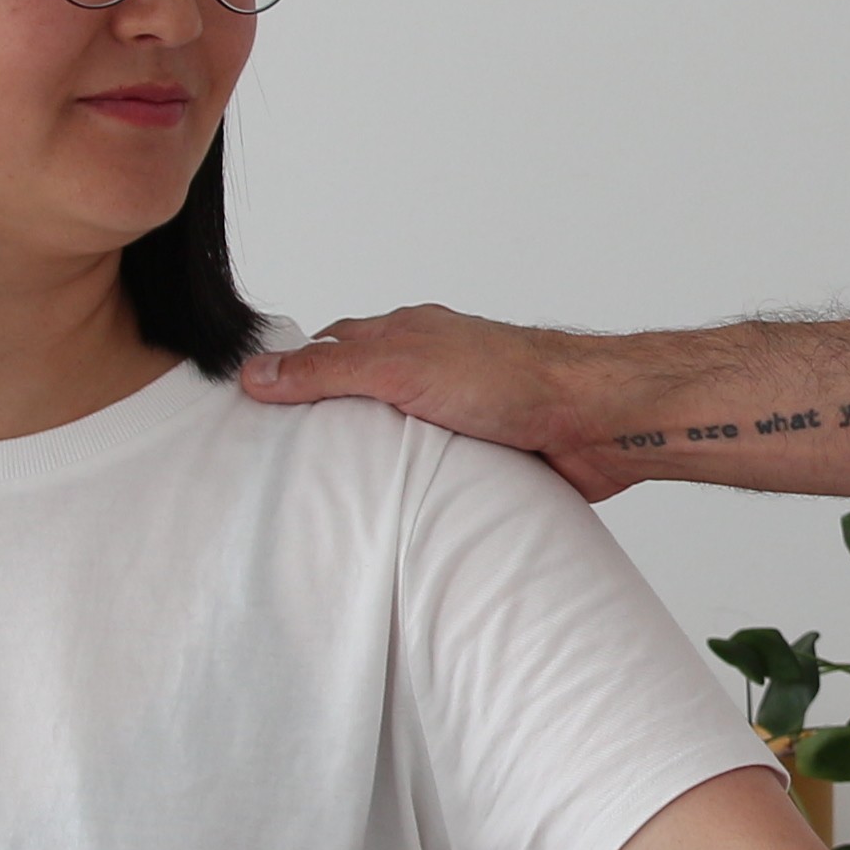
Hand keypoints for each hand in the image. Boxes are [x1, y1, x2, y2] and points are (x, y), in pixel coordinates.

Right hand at [237, 307, 640, 495]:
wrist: (595, 421)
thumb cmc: (515, 378)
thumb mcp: (403, 366)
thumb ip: (331, 370)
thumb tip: (258, 373)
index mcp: (407, 336)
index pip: (332, 350)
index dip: (294, 375)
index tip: (254, 409)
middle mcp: (431, 370)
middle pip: (361, 398)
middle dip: (328, 428)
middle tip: (284, 467)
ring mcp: (458, 413)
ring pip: (398, 441)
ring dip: (375, 464)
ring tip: (330, 499)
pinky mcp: (483, 455)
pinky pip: (434, 474)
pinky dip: (414, 489)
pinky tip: (393, 512)